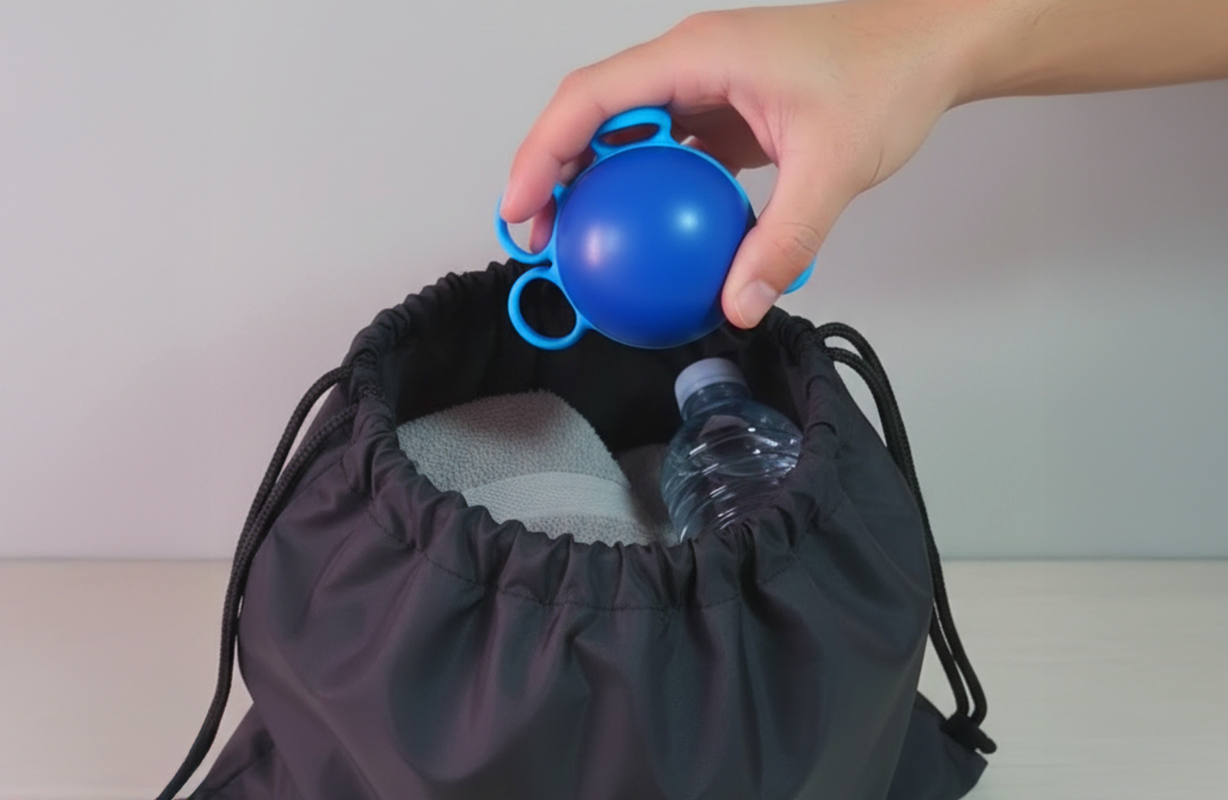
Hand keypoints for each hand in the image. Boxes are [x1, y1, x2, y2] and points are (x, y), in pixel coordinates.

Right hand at [499, 1, 978, 328]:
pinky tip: (641, 237)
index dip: (542, 151)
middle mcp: (689, 64)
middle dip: (550, 171)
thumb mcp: (834, 166)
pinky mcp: (722, 112)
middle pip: (591, 113)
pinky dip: (641, 192)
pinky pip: (663, 151)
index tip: (520, 207)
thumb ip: (783, 240)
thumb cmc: (887, 76)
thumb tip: (738, 306)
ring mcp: (703, 87)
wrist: (929, 47)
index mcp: (699, 55)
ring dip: (591, 183)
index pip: (592, 97)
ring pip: (622, 132)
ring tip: (575, 243)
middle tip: (539, 240)